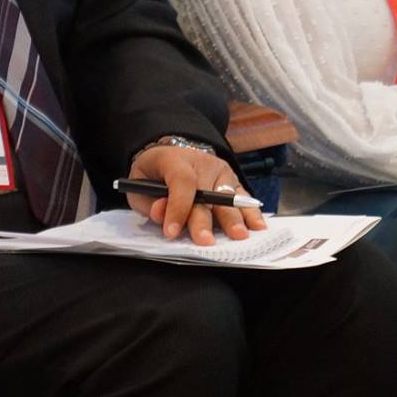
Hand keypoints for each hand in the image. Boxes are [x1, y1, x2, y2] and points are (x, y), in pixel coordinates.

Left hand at [123, 143, 265, 244]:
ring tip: (239, 235)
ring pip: (228, 196)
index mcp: (175, 160)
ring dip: (233, 218)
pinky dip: (250, 213)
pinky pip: (242, 196)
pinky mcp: (232, 180)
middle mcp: (202, 163)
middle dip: (204, 220)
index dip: (177, 208)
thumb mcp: (139, 185)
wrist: (172, 154)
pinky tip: (257, 226)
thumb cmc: (154, 175)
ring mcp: (220, 170)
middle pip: (206, 194)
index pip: (181, 182)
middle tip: (205, 241)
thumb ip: (147, 201)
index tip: (171, 232)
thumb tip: (160, 213)